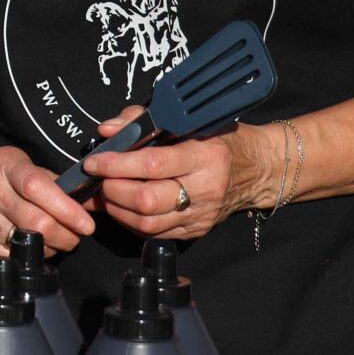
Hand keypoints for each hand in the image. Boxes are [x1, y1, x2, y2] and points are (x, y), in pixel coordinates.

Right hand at [0, 144, 96, 258]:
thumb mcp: (17, 163)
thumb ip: (49, 180)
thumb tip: (85, 203)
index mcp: (4, 166)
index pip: (38, 188)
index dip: (67, 209)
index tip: (85, 224)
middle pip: (38, 224)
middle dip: (66, 236)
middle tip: (74, 236)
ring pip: (27, 246)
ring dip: (49, 247)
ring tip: (50, 239)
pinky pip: (10, 258)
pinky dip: (27, 257)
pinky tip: (28, 247)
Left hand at [80, 110, 270, 241]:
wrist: (257, 170)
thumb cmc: (219, 139)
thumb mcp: (188, 121)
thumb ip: (143, 121)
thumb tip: (108, 130)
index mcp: (205, 156)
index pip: (154, 164)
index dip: (118, 165)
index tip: (95, 162)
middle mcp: (206, 188)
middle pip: (147, 201)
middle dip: (113, 190)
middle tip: (99, 179)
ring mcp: (201, 215)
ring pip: (147, 223)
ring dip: (117, 209)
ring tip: (106, 192)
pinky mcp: (196, 231)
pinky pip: (154, 234)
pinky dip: (130, 221)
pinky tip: (123, 206)